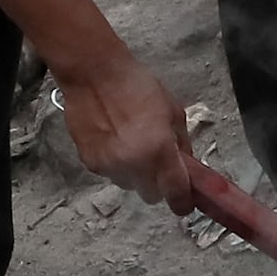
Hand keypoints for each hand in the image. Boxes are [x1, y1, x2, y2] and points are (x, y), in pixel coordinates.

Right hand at [52, 38, 194, 206]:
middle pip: (152, 196)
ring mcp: (109, 167)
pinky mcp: (90, 163)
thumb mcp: (172, 110)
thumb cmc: (136, 85)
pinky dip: (115, 164)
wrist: (92, 73)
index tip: (185, 200)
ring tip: (130, 145)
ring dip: (135, 174)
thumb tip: (186, 164)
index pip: (176, 195)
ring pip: (129, 185)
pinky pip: (110, 173)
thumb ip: (181, 143)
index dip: (183, 202)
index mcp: (159, 151)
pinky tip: (112, 140)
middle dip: (158, 184)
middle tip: (157, 162)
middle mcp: (134, 165)